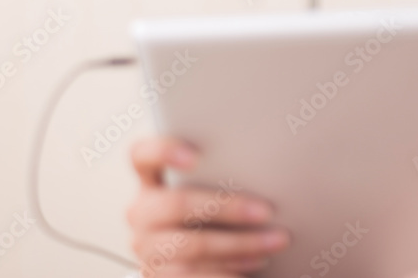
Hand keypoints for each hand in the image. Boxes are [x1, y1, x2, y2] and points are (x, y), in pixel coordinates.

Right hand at [126, 135, 290, 276]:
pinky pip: (195, 275)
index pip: (142, 156)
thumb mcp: (208, 194)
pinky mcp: (157, 277)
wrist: (196, 265)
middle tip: (266, 211)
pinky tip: (257, 263)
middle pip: (177, 204)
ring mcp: (147, 249)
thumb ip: (220, 178)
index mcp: (151, 183)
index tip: (195, 157)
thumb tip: (265, 171)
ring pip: (193, 245)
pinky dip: (231, 269)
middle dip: (227, 207)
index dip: (164, 151)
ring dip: (241, 244)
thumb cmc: (210, 218)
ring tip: (275, 240)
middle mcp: (142, 214)